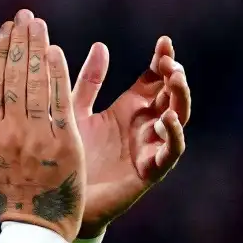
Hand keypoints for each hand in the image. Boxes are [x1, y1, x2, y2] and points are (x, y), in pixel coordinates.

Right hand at [0, 10, 85, 241]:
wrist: (36, 226)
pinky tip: (56, 52)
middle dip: (20, 42)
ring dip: (38, 50)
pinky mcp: (66, 142)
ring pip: (37, 84)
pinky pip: (61, 101)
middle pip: (16, 76)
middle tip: (24, 16)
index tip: (6, 29)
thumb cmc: (5, 197)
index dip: (1, 53)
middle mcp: (15, 129)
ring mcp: (41, 135)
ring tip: (38, 25)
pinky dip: (58, 74)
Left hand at [69, 35, 189, 235]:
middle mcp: (145, 125)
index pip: (154, 79)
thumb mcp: (75, 111)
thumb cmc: (70, 155)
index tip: (164, 42)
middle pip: (171, 95)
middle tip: (170, 62)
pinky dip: (173, 134)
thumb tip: (100, 45)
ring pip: (178, 119)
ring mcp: (150, 147)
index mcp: (130, 108)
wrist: (62, 199)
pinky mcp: (150, 170)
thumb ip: (89, 82)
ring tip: (175, 80)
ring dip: (180, 99)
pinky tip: (167, 119)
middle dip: (175, 77)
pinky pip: (170, 152)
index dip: (162, 60)